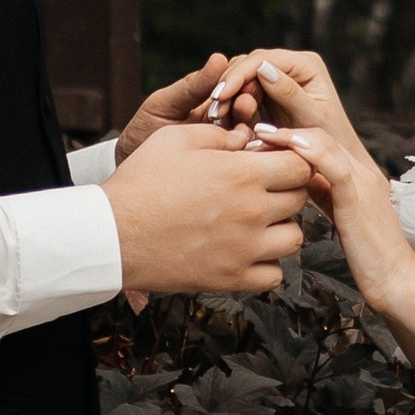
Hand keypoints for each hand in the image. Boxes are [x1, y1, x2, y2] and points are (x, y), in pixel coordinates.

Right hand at [105, 121, 313, 294]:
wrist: (112, 234)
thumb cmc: (140, 181)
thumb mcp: (177, 139)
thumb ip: (221, 136)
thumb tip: (249, 138)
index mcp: (243, 174)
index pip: (302, 164)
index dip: (290, 159)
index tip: (273, 161)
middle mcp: (252, 212)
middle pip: (300, 199)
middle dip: (286, 189)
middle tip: (261, 188)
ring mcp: (245, 249)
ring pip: (295, 238)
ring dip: (281, 227)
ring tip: (255, 221)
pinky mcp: (232, 278)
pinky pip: (274, 275)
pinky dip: (266, 265)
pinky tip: (246, 250)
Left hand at [117, 56, 253, 162]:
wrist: (132, 180)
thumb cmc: (143, 134)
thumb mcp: (164, 105)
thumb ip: (191, 87)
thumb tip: (220, 58)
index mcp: (212, 101)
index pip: (235, 85)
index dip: (239, 83)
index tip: (232, 87)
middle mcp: (227, 121)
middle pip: (251, 107)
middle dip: (249, 104)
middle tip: (245, 104)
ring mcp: (232, 145)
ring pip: (255, 133)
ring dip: (252, 128)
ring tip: (243, 128)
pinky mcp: (234, 168)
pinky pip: (249, 159)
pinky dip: (251, 153)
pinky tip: (245, 151)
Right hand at [199, 47, 360, 152]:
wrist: (336, 164)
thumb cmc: (332, 144)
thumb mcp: (311, 119)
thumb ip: (289, 93)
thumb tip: (262, 68)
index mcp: (306, 64)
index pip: (263, 59)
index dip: (238, 76)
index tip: (220, 97)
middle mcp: (292, 66)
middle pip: (248, 65)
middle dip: (228, 87)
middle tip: (212, 112)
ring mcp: (278, 79)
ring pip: (242, 79)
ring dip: (226, 97)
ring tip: (215, 119)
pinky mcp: (268, 94)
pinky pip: (242, 94)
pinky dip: (231, 107)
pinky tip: (220, 123)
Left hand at [268, 120, 412, 310]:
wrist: (398, 282)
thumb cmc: (369, 257)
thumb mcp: (341, 216)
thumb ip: (324, 194)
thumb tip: (295, 183)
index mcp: (357, 174)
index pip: (320, 141)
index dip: (288, 136)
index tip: (258, 140)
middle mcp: (362, 172)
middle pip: (320, 135)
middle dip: (284, 131)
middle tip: (250, 131)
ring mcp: (363, 183)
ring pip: (326, 143)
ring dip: (290, 135)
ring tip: (260, 134)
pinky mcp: (360, 200)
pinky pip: (336, 168)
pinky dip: (312, 153)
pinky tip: (289, 148)